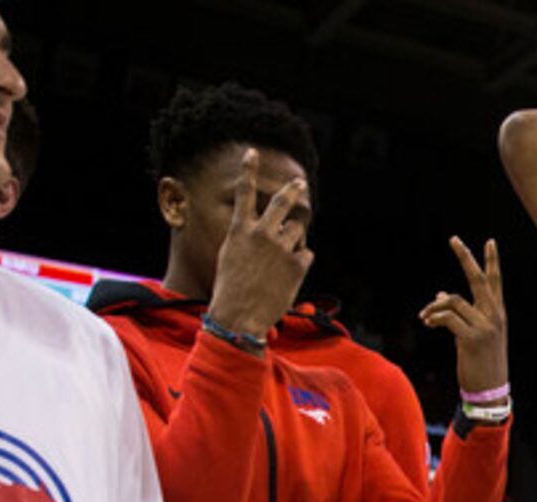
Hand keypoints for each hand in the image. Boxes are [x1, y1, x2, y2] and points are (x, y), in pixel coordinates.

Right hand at [202, 150, 313, 338]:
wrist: (240, 314)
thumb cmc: (231, 287)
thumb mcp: (231, 255)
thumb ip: (247, 238)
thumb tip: (261, 230)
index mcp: (241, 229)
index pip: (244, 192)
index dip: (248, 170)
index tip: (252, 152)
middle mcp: (262, 233)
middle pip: (282, 202)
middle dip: (292, 190)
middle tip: (300, 182)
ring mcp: (281, 247)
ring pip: (297, 231)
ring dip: (294, 239)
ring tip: (282, 259)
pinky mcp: (297, 264)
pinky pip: (306, 255)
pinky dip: (300, 262)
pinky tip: (287, 276)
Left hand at [420, 237, 507, 394]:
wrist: (490, 391)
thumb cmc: (482, 363)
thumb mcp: (472, 336)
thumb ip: (460, 314)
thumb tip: (439, 296)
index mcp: (497, 314)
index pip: (495, 282)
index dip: (492, 261)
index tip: (490, 242)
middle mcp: (494, 316)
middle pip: (479, 279)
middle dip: (466, 257)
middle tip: (454, 239)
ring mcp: (485, 327)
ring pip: (453, 300)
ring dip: (434, 306)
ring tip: (424, 316)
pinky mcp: (472, 338)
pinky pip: (447, 318)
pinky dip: (434, 317)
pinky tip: (427, 323)